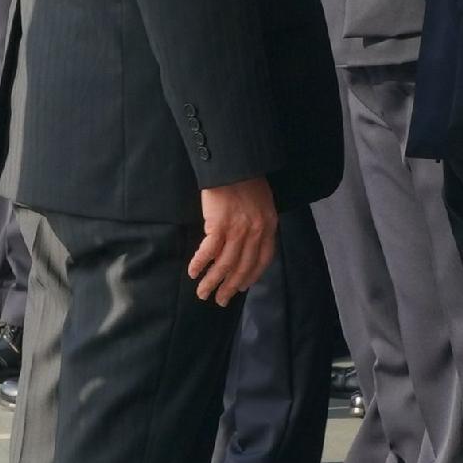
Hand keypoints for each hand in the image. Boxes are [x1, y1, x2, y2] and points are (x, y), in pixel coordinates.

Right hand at [190, 175, 276, 304]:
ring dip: (213, 282)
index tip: (241, 288)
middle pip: (242, 268)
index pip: (262, 261)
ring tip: (203, 293)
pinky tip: (193, 272)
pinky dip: (200, 264)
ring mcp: (237, 230)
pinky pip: (208, 251)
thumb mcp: (263, 203)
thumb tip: (247, 242)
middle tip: (220, 300)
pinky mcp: (218, 226)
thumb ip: (259, 223)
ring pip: (225, 265)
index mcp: (268, 227)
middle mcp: (255, 233)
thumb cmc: (246, 178)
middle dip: (230, 288)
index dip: (251, 277)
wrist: (234, 162)